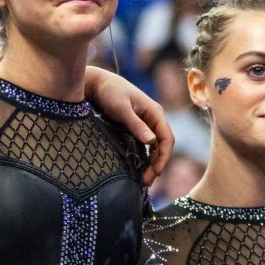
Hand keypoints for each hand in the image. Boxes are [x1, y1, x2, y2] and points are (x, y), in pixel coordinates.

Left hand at [84, 68, 175, 184]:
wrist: (97, 83)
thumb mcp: (121, 109)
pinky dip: (145, 157)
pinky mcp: (136, 126)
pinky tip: (140, 168)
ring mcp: (146, 122)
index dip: (164, 157)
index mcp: (155, 112)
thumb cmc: (109, 92)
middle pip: (163, 145)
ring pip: (155, 146)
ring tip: (144, 180)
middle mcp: (154, 118)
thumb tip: (152, 141)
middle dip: (158, 164)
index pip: (167, 138)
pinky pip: (146, 144)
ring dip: (152, 163)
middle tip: (146, 182)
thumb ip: (136, 125)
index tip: (155, 172)